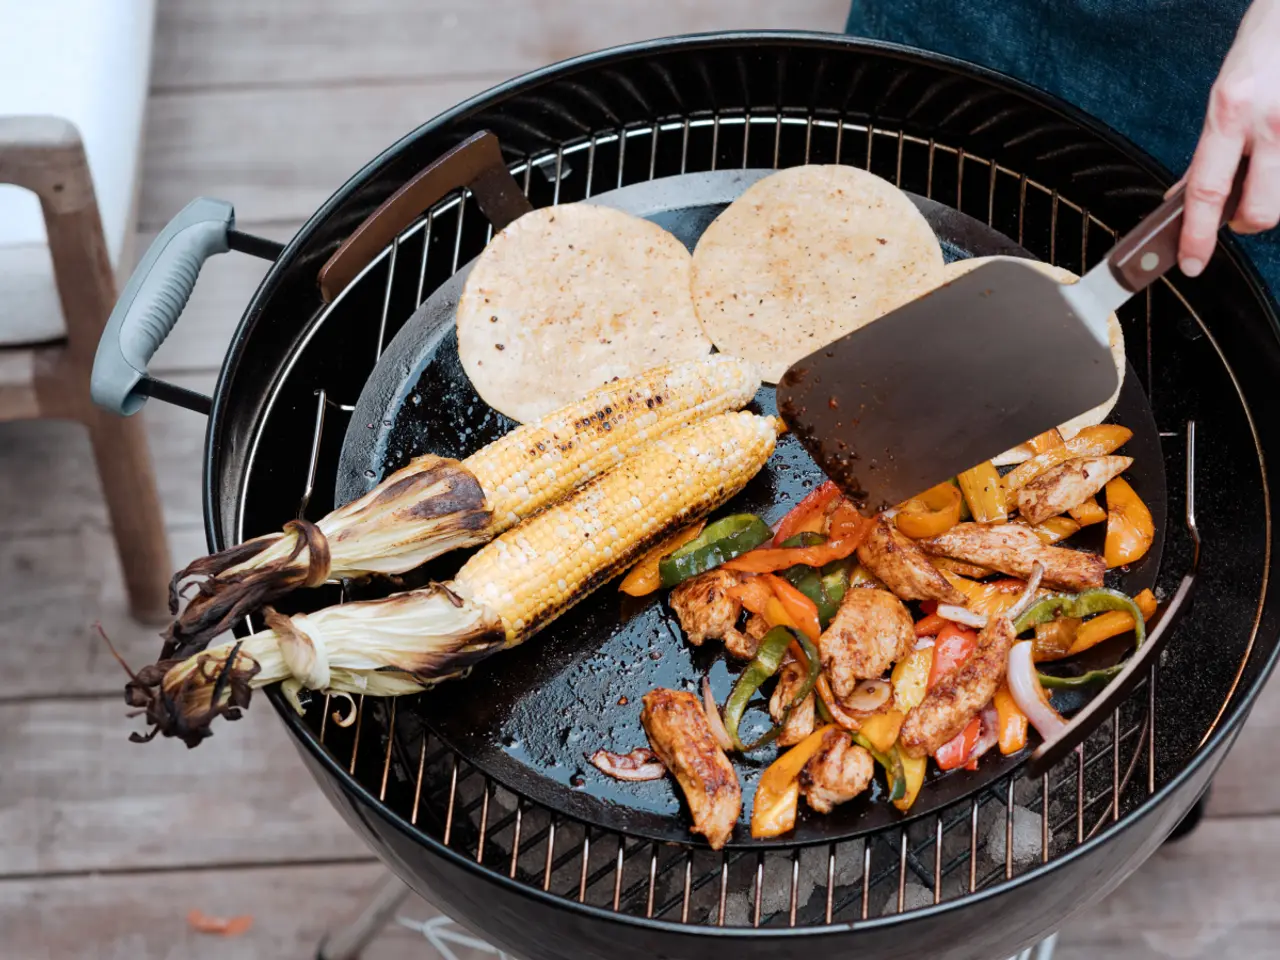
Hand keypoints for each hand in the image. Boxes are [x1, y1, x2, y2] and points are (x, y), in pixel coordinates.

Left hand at [1179, 0, 1279, 276]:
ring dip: (1274, 196)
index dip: (1198, 236)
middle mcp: (1271, 121)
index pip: (1207, 192)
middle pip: (1261, 211)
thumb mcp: (1225, 93)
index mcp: (1231, 110)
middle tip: (1239, 209)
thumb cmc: (1268, 44)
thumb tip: (1186, 195)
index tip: (1191, 263)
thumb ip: (1210, 149)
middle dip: (1248, 221)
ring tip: (1267, 167)